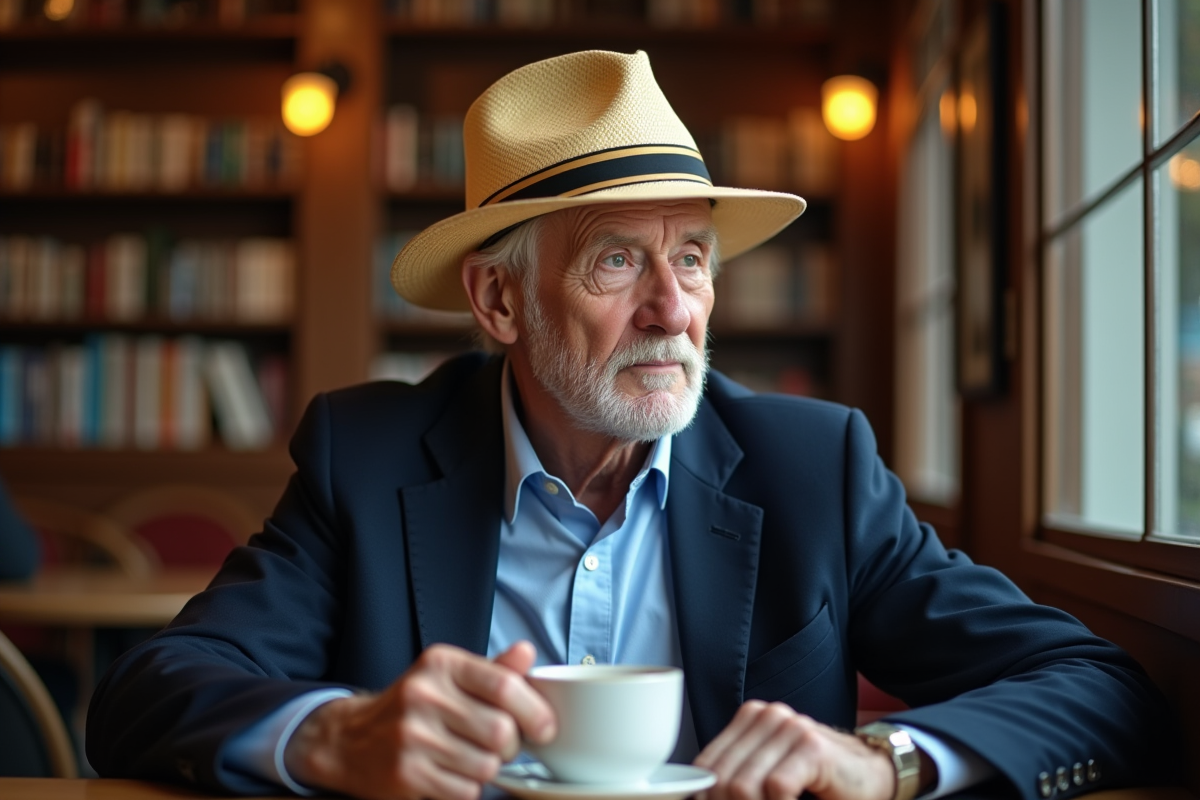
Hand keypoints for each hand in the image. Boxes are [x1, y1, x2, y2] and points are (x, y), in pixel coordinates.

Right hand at [283, 641, 555, 799]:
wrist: (351, 739)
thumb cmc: (414, 706)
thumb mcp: (450, 677)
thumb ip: (493, 670)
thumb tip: (528, 654)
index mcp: (441, 664)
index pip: (504, 686)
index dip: (535, 711)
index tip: (545, 728)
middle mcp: (424, 695)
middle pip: (501, 732)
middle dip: (511, 746)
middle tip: (502, 746)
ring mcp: (411, 736)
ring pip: (486, 766)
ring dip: (489, 768)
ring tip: (472, 757)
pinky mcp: (405, 774)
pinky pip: (465, 791)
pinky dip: (468, 788)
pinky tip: (452, 773)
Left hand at [694, 701, 903, 799]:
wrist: (874, 776)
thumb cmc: (820, 781)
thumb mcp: (769, 776)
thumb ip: (737, 779)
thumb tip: (697, 797)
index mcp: (751, 718)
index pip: (706, 764)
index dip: (704, 796)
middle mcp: (768, 716)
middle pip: (722, 777)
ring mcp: (791, 727)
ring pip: (744, 786)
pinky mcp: (812, 746)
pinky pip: (776, 788)